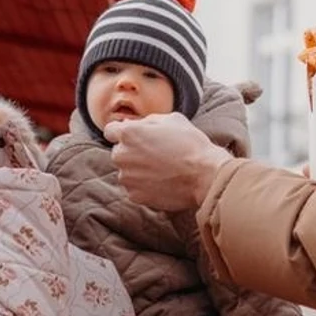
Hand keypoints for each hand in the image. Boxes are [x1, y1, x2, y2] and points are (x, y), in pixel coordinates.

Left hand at [106, 111, 230, 209]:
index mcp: (128, 133)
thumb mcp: (171, 119)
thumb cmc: (191, 144)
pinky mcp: (135, 196)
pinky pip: (135, 188)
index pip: (111, 131)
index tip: (136, 137)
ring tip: (162, 170)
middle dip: (132, 152)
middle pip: (119, 152)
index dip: (123, 132)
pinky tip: (163, 182)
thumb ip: (147, 121)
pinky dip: (145, 186)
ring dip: (138, 170)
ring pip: (127, 172)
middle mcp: (122, 156)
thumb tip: (132, 124)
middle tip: (156, 154)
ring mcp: (127, 178)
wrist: (205, 176)